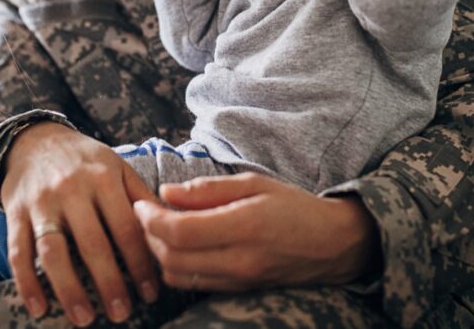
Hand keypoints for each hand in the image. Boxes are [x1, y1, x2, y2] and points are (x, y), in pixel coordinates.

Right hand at [0, 123, 161, 324]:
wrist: (34, 140)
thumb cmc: (84, 160)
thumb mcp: (117, 166)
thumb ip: (142, 197)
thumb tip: (172, 229)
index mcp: (103, 178)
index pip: (126, 228)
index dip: (140, 263)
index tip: (151, 292)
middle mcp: (71, 189)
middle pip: (92, 243)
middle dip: (109, 282)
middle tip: (122, 314)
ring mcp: (40, 202)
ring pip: (53, 251)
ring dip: (69, 288)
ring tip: (85, 318)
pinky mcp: (15, 213)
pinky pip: (18, 252)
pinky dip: (27, 283)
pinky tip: (39, 309)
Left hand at [133, 172, 380, 291]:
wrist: (332, 244)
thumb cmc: (294, 206)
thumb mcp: (254, 183)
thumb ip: (207, 190)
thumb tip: (166, 192)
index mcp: (245, 225)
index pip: (180, 231)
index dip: (151, 218)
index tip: (141, 203)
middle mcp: (240, 259)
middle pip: (171, 258)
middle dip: (148, 237)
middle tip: (146, 214)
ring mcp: (238, 280)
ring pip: (177, 277)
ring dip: (159, 255)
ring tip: (161, 230)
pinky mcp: (238, 290)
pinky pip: (193, 285)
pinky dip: (176, 267)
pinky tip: (179, 246)